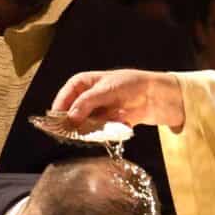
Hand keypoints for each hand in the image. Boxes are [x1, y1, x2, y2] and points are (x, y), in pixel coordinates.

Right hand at [53, 70, 186, 133]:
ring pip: (85, 123)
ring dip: (90, 128)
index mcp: (85, 83)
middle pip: (73, 111)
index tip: (57, 121)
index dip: (60, 107)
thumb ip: (86, 103)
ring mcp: (98, 110)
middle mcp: (88, 97)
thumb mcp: (106, 90)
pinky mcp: (108, 122)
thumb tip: (70, 118)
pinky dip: (103, 131)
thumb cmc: (132, 84)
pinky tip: (113, 126)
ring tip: (101, 126)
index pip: (66, 95)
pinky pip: (99, 130)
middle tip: (73, 132)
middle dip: (74, 122)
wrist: (156, 96)